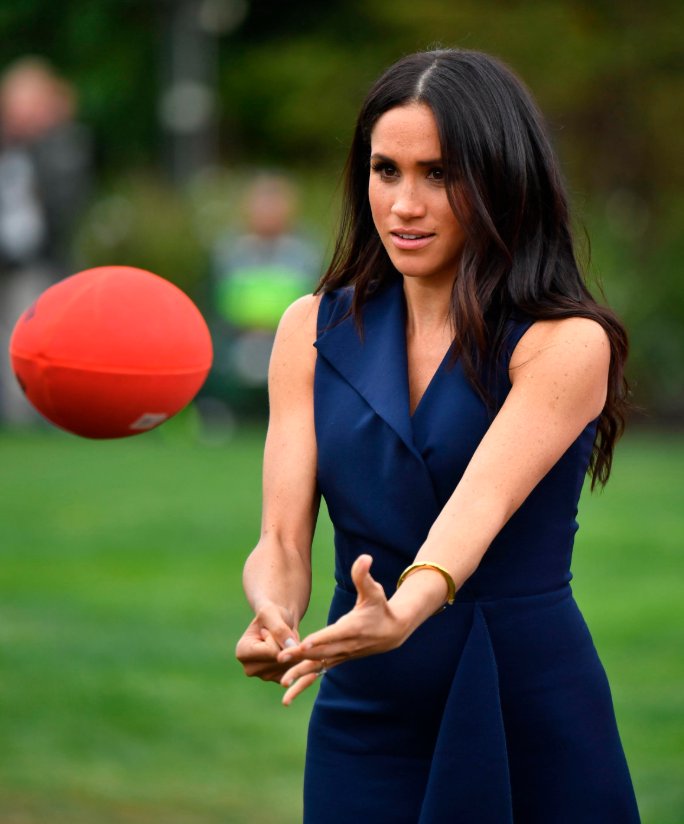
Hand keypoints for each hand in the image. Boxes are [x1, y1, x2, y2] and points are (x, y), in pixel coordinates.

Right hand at [236, 602, 298, 682]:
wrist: (278, 620)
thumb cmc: (271, 613)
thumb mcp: (271, 613)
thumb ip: (279, 629)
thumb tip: (291, 647)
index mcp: (242, 652)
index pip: (271, 650)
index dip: (278, 636)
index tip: (269, 629)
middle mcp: (250, 669)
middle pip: (281, 660)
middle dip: (287, 645)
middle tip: (280, 635)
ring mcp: (264, 676)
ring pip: (290, 665)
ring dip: (294, 650)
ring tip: (285, 642)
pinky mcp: (278, 679)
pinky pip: (296, 671)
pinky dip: (299, 659)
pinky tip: (294, 650)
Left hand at [277, 555, 407, 704]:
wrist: (393, 631)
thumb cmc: (380, 606)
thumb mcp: (374, 590)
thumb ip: (364, 575)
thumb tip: (365, 558)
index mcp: (351, 628)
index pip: (332, 635)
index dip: (317, 640)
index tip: (301, 644)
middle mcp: (345, 645)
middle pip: (320, 653)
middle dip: (300, 658)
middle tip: (279, 660)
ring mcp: (341, 655)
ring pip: (318, 667)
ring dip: (300, 675)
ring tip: (282, 684)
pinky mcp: (338, 659)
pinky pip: (319, 671)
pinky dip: (305, 679)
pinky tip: (289, 689)